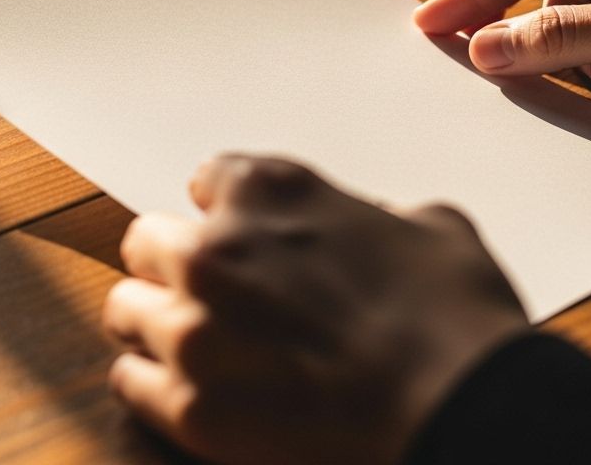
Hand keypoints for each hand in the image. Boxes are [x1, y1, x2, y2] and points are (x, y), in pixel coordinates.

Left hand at [103, 155, 527, 464]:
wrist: (463, 409)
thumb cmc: (456, 319)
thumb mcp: (433, 230)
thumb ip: (376, 218)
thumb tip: (375, 231)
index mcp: (270, 192)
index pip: (208, 181)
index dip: (228, 214)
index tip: (242, 239)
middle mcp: (216, 249)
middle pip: (149, 243)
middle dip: (176, 268)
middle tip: (214, 299)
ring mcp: (193, 328)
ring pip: (127, 310)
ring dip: (157, 326)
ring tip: (198, 352)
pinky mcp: (187, 406)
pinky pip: (129, 383)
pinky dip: (153, 387)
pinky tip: (189, 395)